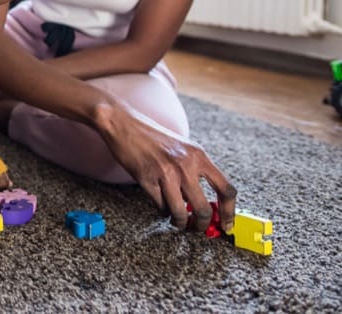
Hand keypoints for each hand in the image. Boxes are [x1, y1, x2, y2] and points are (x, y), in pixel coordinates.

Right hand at [95, 102, 236, 231]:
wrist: (123, 124)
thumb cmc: (151, 136)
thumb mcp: (183, 148)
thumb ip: (196, 169)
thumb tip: (206, 200)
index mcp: (199, 156)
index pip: (226, 189)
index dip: (229, 212)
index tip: (226, 225)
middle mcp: (185, 165)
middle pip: (203, 209)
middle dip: (200, 225)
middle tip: (197, 228)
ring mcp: (165, 173)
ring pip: (180, 213)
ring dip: (179, 222)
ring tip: (176, 220)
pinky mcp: (147, 179)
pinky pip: (160, 206)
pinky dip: (162, 210)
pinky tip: (161, 204)